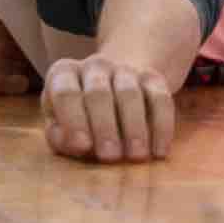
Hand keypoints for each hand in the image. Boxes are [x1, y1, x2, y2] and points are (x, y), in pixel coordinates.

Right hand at [0, 21, 35, 94]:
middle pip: (31, 52)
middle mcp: (2, 45)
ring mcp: (0, 64)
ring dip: (28, 71)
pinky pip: (22, 84)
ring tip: (26, 76)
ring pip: (29, 68)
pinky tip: (14, 85)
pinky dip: (22, 85)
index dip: (30, 43)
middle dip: (31, 58)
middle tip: (31, 65)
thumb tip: (4, 38)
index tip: (31, 48)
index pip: (27, 35)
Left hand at [42, 54, 175, 161]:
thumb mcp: (62, 125)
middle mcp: (94, 66)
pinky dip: (162, 127)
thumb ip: (62, 137)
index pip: (66, 93)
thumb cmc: (80, 117)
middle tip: (110, 157)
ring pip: (130, 94)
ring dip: (134, 128)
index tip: (83, 146)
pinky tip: (159, 151)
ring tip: (136, 156)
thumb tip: (75, 144)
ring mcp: (125, 69)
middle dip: (104, 126)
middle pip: (98, 93)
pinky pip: (160, 99)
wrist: (113, 89)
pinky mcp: (153, 78)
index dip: (73, 120)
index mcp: (64, 74)